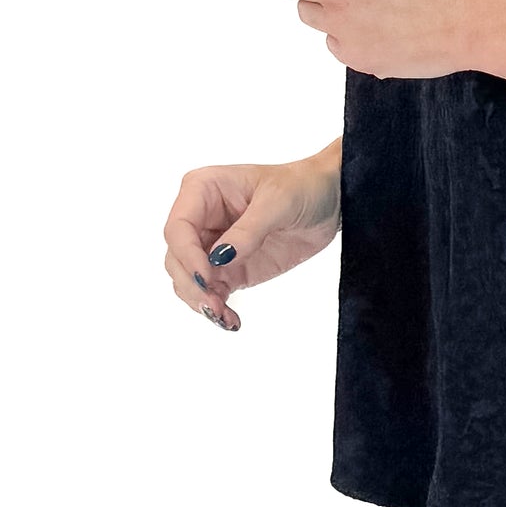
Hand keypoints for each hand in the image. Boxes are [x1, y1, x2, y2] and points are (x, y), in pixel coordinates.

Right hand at [163, 144, 341, 333]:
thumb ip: (248, 231)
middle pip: (177, 258)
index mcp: (203, 190)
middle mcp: (200, 218)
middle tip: (215, 304)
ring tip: (224, 316)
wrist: (328, 200)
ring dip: (201, 301)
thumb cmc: (302, 186)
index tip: (208, 276)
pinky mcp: (228, 269)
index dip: (187, 255)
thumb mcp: (278, 202)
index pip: (178, 228)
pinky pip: (210, 293)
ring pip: (187, 280)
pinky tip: (231, 320)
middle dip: (192, 284)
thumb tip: (218, 259)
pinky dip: (216, 309)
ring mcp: (212, 245)